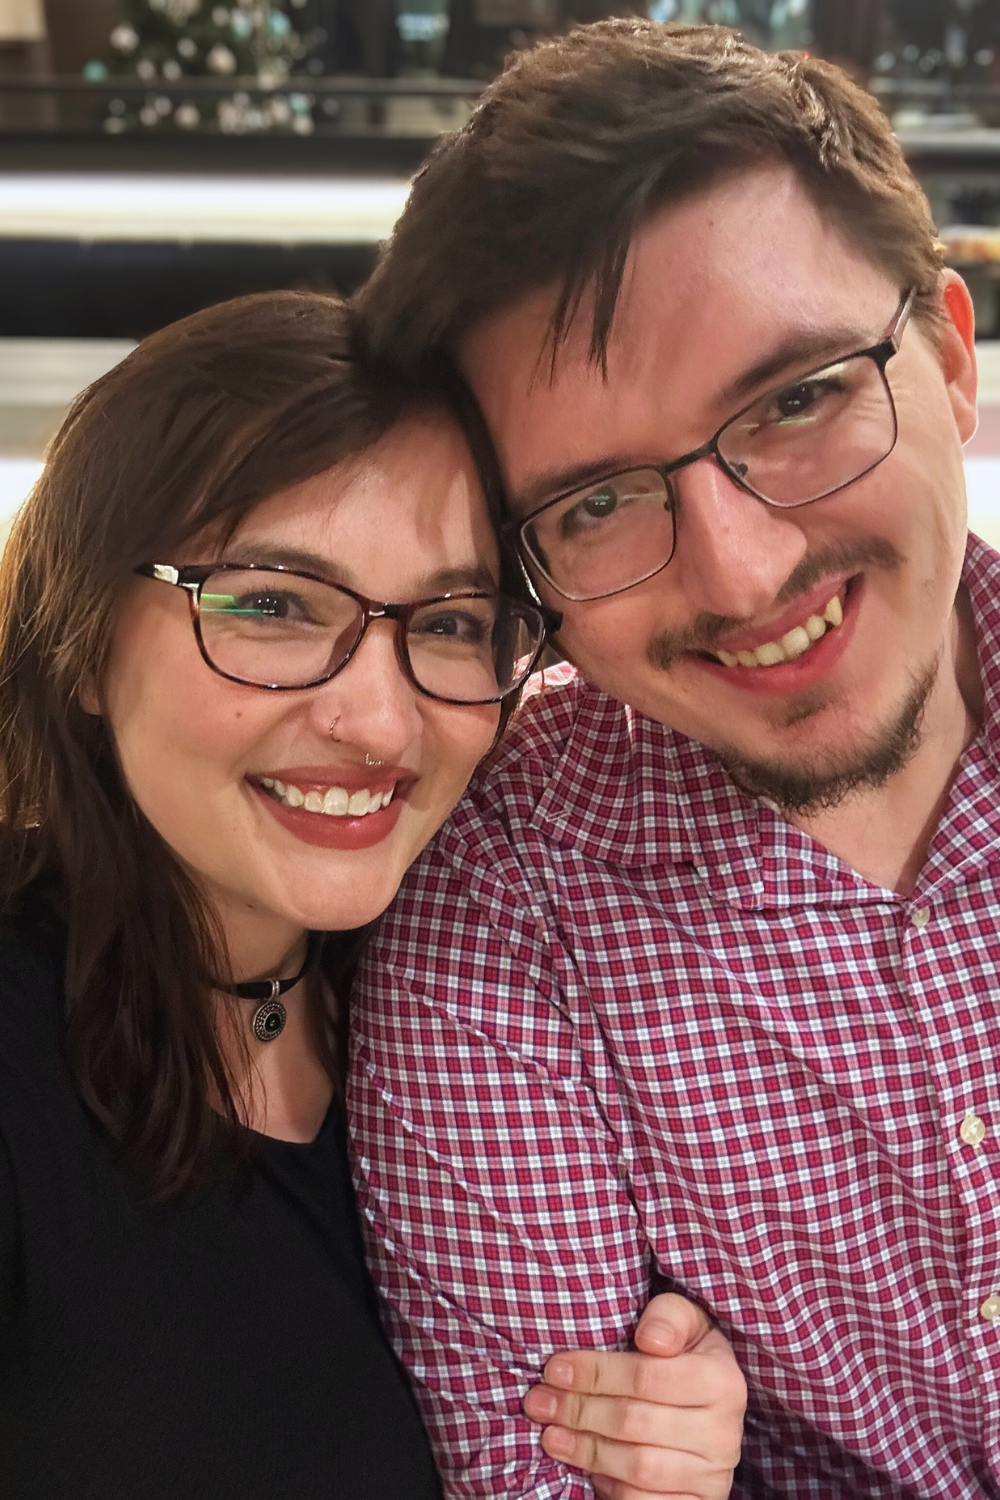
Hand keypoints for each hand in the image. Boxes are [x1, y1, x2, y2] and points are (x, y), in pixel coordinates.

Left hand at [522, 1292, 745, 1499]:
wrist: (715, 1408)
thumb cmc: (688, 1354)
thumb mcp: (686, 1321)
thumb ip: (670, 1316)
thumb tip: (650, 1339)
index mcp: (721, 1380)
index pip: (646, 1376)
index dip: (594, 1373)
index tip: (553, 1369)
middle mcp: (722, 1431)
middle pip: (634, 1422)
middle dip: (578, 1411)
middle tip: (538, 1402)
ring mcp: (712, 1474)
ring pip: (637, 1467)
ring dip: (585, 1450)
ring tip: (550, 1434)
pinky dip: (609, 1487)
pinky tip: (585, 1465)